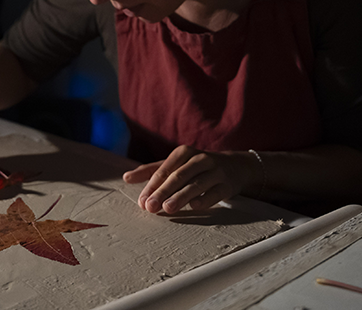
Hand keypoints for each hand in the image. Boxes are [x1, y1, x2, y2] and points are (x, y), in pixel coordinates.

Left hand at [122, 145, 250, 213]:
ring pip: (196, 184)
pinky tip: (194, 207)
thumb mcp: (176, 164)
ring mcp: (216, 171)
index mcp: (184, 152)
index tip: (142, 202)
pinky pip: (215, 193)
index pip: (164, 170)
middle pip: (179, 176)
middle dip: (163, 192)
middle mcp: (200, 159)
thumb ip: (151, 171)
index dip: (152, 186)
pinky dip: (204, 200)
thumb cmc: (197, 166)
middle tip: (150, 207)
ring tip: (168, 208)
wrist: (235, 166)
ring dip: (181, 196)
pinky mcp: (228, 185)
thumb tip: (126, 177)